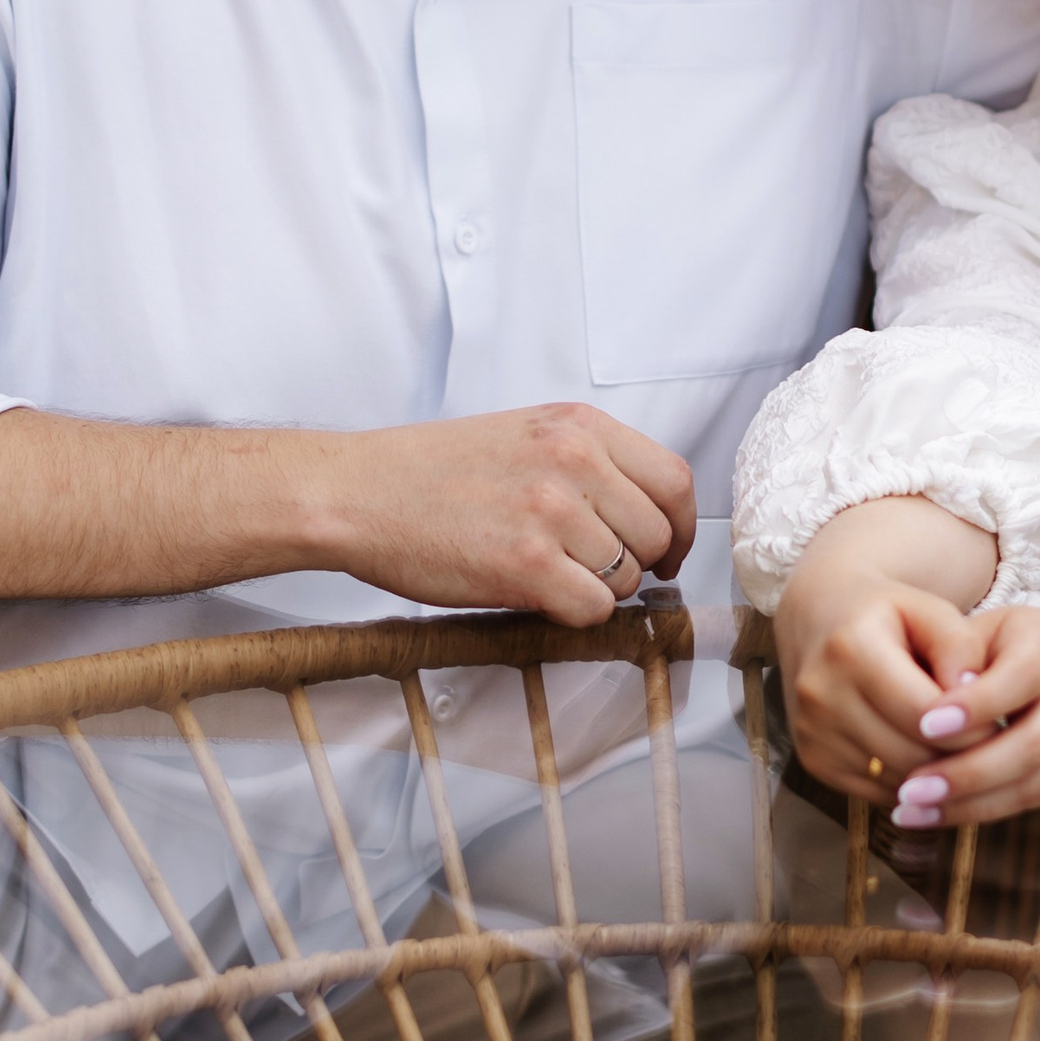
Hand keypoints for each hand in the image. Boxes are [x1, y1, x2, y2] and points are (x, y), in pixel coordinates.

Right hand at [318, 403, 695, 622]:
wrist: (357, 493)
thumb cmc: (432, 471)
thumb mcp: (526, 434)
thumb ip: (588, 462)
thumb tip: (646, 516)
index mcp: (579, 425)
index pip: (675, 481)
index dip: (682, 528)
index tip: (668, 552)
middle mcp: (573, 461)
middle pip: (658, 534)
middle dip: (638, 565)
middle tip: (599, 574)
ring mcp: (550, 512)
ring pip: (624, 577)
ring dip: (597, 590)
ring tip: (548, 576)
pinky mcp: (524, 564)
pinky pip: (593, 608)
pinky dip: (575, 615)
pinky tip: (539, 598)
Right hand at [779, 577, 988, 803]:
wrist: (821, 620)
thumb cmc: (888, 615)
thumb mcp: (929, 611)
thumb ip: (959, 646)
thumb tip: (972, 692)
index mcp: (851, 648)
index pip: (924, 712)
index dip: (970, 726)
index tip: (997, 724)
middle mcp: (821, 693)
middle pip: (911, 754)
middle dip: (958, 756)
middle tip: (986, 746)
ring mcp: (812, 732)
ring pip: (897, 781)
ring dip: (936, 774)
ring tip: (958, 750)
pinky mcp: (813, 761)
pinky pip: (877, 792)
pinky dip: (909, 784)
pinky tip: (924, 758)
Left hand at [885, 604, 1039, 832]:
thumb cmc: (1015, 643)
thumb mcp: (988, 628)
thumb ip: (957, 653)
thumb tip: (925, 698)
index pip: (1020, 678)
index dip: (977, 705)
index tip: (926, 724)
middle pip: (1032, 744)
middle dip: (970, 771)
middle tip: (911, 786)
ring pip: (1033, 783)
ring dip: (970, 803)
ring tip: (913, 809)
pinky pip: (1028, 801)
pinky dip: (979, 812)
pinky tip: (933, 814)